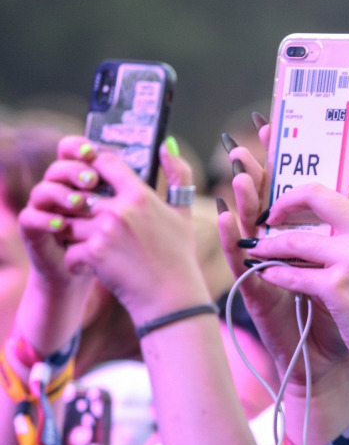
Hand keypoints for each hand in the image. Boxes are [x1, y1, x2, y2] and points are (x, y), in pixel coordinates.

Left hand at [22, 138, 211, 327]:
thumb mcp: (182, 214)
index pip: (103, 162)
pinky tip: (93, 268)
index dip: (93, 169)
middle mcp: (120, 209)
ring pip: (70, 223)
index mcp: (140, 195)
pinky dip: (77, 262)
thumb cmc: (178, 257)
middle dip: (81, 211)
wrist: (173, 299)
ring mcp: (105, 231)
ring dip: (76, 237)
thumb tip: (169, 145)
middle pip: (79, 195)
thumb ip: (178, 175)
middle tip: (92, 226)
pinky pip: (70, 250)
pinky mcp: (94, 254)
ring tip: (93, 249)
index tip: (93, 184)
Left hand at [240, 82, 348, 389]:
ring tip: (261, 257)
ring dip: (268, 250)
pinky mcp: (340, 284)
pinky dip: (274, 276)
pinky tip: (273, 280)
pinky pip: (288, 270)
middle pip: (314, 191)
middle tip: (267, 213)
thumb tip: (310, 211)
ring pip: (291, 236)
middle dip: (279, 202)